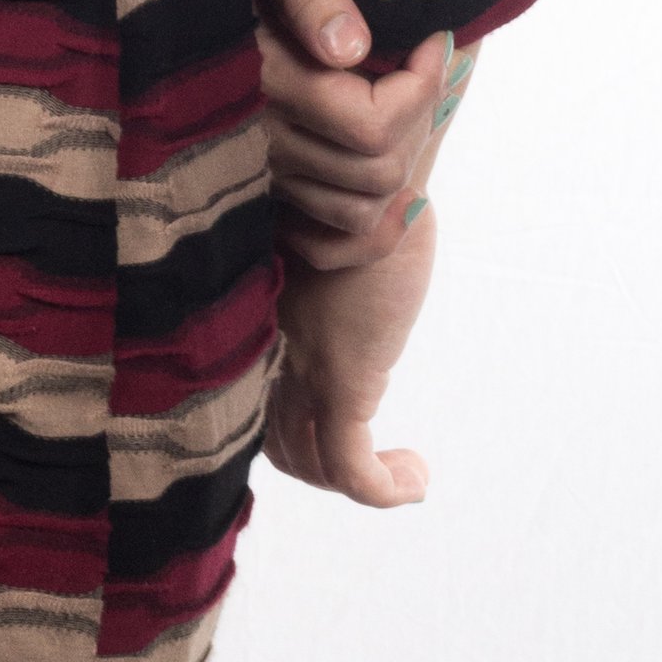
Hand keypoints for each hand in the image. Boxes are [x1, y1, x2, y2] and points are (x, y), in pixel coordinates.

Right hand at [241, 0, 459, 270]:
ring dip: (398, 159)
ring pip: (361, 208)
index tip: (432, 37)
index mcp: (256, 74)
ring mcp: (254, 169)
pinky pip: (328, 244)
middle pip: (375, 171)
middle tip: (418, 64)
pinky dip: (370, 225)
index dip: (422, 83)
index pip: (370, 124)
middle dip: (417, 117)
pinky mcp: (258, 190)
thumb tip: (350, 49)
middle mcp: (251, 136)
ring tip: (396, 100)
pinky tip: (383, 170)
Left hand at [263, 204, 436, 504]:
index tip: (321, 430)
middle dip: (314, 461)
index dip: (275, 426)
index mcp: (257, 318)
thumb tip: (337, 281)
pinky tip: (415, 477)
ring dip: (349, 478)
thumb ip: (318, 275)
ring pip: (307, 461)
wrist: (378, 173)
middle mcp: (270, 348)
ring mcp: (304, 367)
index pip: (246, 399)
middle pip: (273, 438)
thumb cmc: (358, 196)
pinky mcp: (345, 380)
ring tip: (395, 468)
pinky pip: (351, 469)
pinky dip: (383, 488)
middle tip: (366, 457)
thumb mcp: (326, 243)